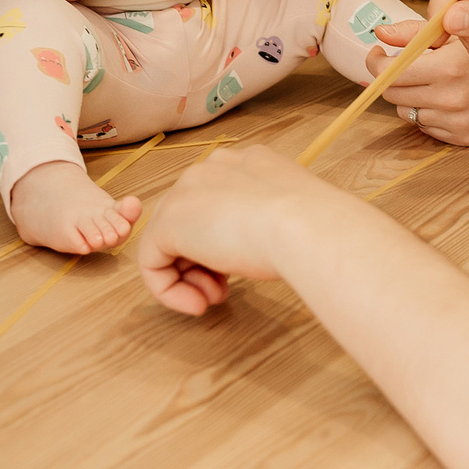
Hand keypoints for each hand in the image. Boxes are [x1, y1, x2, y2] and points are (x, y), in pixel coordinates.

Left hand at [136, 146, 355, 314]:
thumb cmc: (316, 226)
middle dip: (203, 264)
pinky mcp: (167, 223)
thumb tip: (266, 244)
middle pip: (191, 222)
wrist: (307, 226)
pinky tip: (197, 305)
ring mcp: (186, 193)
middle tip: (224, 292)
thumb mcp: (296, 217)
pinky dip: (169, 290)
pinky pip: (152, 262)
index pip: (219, 203)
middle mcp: (211, 169)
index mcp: (246, 162)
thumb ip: (273, 222)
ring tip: (213, 300)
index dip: (226, 244)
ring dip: (189, 279)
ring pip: (170, 242)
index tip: (243, 271)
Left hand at [366, 21, 468, 145]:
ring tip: (429, 80)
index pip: (389, 73)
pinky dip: (429, 113)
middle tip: (399, 65)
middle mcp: (452, 98)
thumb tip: (381, 33)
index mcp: (449, 67)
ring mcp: (459, 122)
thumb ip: (415, 33)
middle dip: (390, 78)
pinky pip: (429, 128)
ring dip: (410, 95)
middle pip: (394, 95)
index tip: (378, 54)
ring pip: (408, 113)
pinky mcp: (466, 138)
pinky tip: (446, 97)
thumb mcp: (461, 31)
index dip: (376, 62)